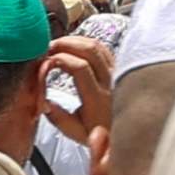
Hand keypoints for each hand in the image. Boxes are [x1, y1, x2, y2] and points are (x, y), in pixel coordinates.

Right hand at [42, 34, 113, 153]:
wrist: (130, 134)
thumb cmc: (103, 134)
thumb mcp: (77, 132)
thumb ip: (58, 118)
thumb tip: (43, 102)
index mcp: (98, 98)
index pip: (80, 67)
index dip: (60, 58)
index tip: (45, 60)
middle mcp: (111, 82)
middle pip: (90, 50)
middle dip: (65, 44)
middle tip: (48, 47)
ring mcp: (118, 73)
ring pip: (98, 46)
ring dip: (76, 41)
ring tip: (58, 45)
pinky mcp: (121, 69)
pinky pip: (105, 49)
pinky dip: (87, 44)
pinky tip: (75, 47)